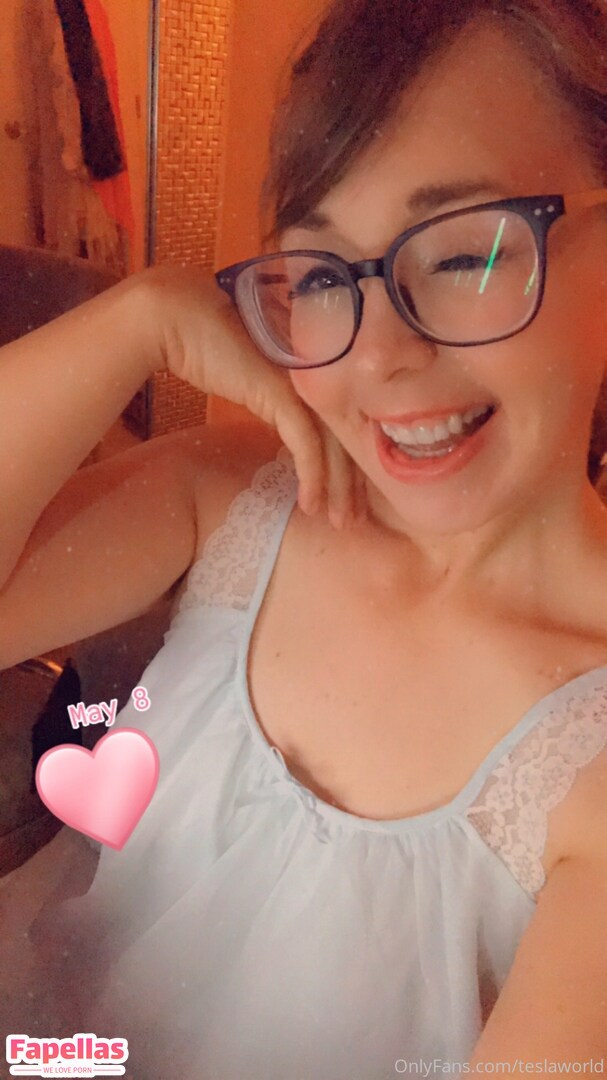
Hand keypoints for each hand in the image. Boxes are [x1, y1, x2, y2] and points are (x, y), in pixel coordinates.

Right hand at [142, 265, 367, 527]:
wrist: (177, 319)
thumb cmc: (208, 345)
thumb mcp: (254, 377)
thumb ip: (278, 397)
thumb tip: (289, 431)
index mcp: (317, 367)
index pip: (346, 420)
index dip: (353, 460)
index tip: (353, 494)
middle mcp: (318, 372)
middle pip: (349, 435)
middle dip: (354, 483)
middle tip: (356, 519)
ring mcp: (303, 381)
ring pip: (334, 444)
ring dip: (338, 488)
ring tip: (340, 521)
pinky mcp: (282, 392)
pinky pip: (307, 443)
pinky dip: (312, 476)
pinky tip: (310, 503)